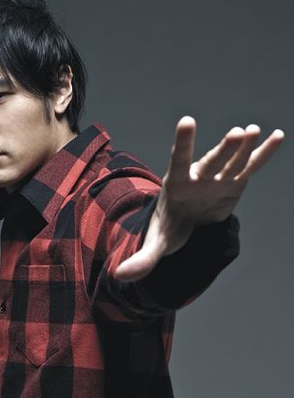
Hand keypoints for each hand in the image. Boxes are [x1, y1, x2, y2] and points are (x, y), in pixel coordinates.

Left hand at [114, 116, 284, 281]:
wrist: (185, 223)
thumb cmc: (169, 228)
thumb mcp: (156, 244)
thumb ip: (142, 259)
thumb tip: (120, 276)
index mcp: (177, 184)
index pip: (179, 160)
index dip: (184, 142)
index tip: (188, 121)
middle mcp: (198, 176)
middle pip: (212, 161)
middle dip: (225, 149)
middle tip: (239, 132)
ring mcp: (217, 178)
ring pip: (233, 161)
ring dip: (245, 147)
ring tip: (253, 130)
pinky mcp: (234, 182)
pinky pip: (250, 167)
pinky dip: (263, 153)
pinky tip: (277, 136)